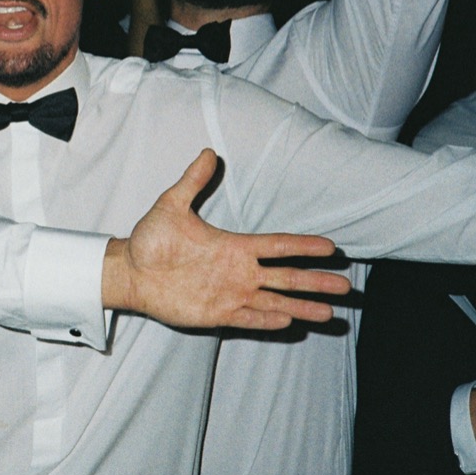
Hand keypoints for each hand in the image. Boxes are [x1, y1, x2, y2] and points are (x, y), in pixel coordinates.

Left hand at [105, 149, 347, 329]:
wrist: (129, 270)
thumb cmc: (150, 239)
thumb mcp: (171, 205)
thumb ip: (192, 181)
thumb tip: (208, 152)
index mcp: (233, 247)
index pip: (277, 246)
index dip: (303, 247)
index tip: (331, 248)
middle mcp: (238, 272)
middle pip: (286, 277)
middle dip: (315, 281)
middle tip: (347, 286)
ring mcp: (230, 294)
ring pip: (275, 301)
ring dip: (302, 306)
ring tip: (329, 313)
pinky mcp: (216, 313)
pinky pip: (249, 318)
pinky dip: (268, 322)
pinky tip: (290, 322)